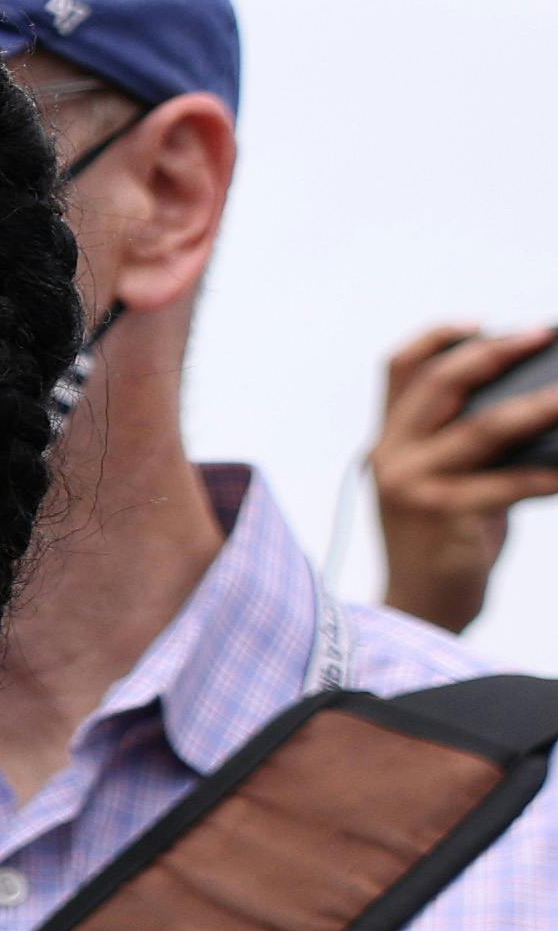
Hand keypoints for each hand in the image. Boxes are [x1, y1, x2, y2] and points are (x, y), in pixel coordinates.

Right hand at [367, 320, 553, 633]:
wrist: (422, 608)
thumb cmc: (447, 540)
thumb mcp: (444, 481)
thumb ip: (469, 443)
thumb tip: (541, 404)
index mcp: (388, 441)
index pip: (399, 368)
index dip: (438, 336)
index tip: (482, 323)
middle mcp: (391, 456)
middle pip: (440, 383)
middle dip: (496, 352)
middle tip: (542, 334)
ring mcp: (414, 486)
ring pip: (482, 429)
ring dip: (537, 407)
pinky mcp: (443, 517)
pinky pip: (508, 484)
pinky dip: (547, 474)